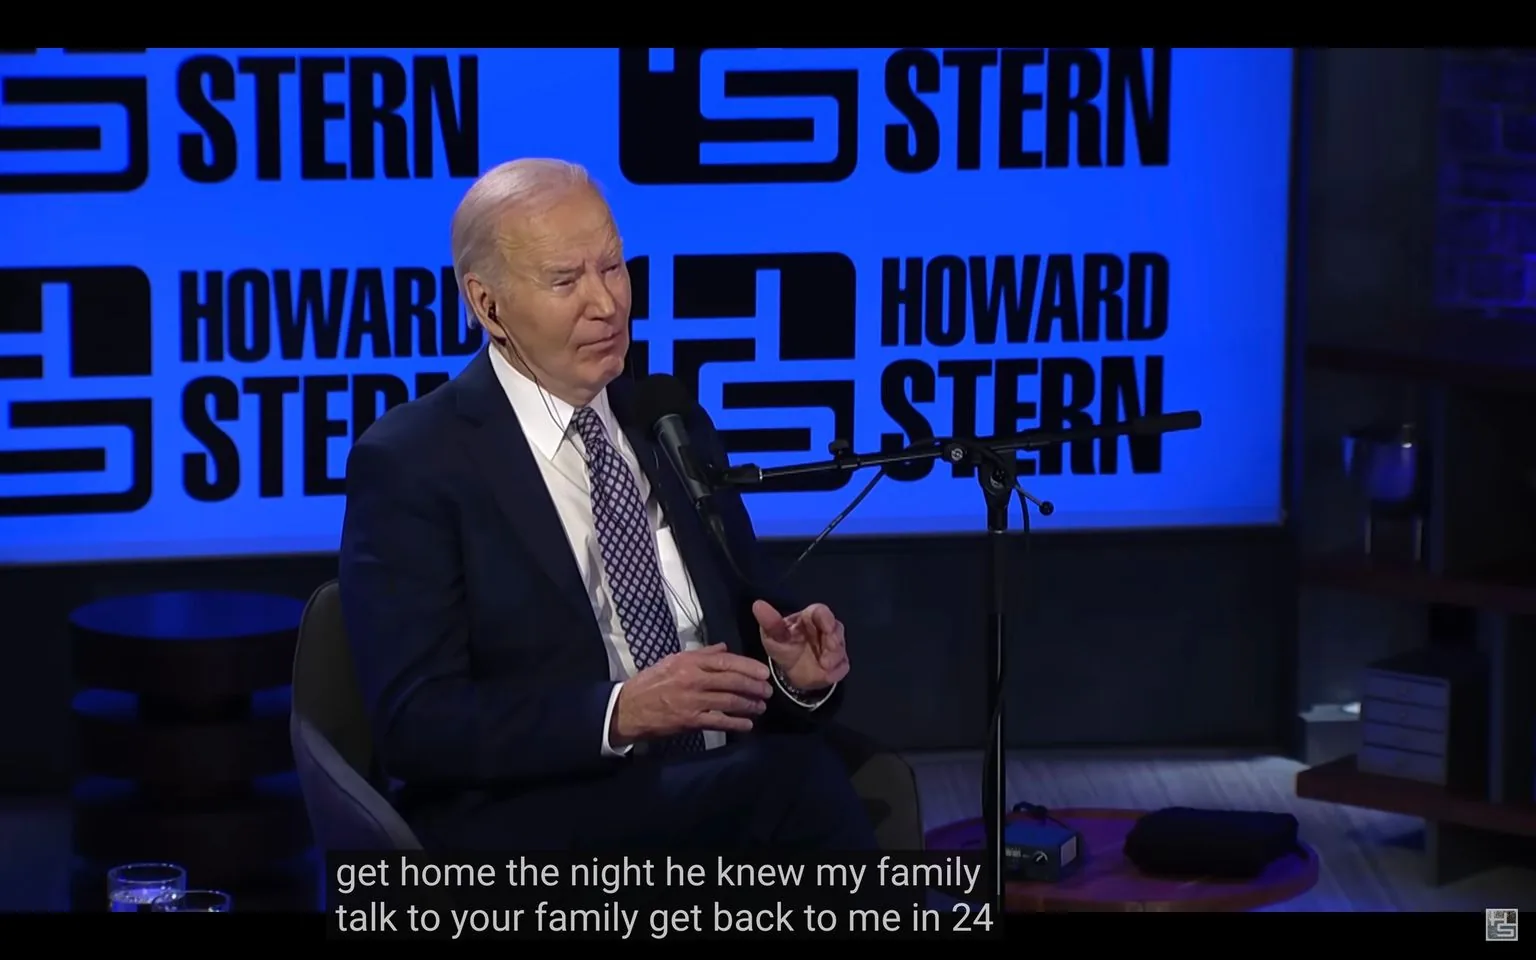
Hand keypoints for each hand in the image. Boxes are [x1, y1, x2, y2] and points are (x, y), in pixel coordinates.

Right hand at [610, 644, 772, 746]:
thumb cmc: (651, 682)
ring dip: (749, 705)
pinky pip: (719, 721)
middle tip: (768, 691)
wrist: (628, 708)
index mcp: (689, 662)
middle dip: (753, 686)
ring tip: (761, 707)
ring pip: (728, 701)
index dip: (747, 666)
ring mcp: (692, 701)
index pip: (724, 661)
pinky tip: (748, 725)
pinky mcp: (690, 721)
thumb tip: (724, 648)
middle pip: (731, 681)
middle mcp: (693, 679)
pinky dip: (736, 723)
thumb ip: (701, 654)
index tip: (763, 671)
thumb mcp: (673, 660)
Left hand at [752, 601, 849, 691]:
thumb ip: (770, 622)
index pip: (821, 612)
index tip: (826, 626)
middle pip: (836, 629)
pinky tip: (828, 673)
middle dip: (835, 638)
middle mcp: (825, 630)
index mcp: (809, 619)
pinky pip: (842, 665)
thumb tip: (758, 604)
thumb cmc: (782, 647)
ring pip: (841, 647)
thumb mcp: (773, 636)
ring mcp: (833, 647)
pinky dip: (837, 670)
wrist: (790, 673)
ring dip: (835, 655)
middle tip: (830, 646)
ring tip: (825, 664)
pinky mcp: (838, 664)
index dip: (826, 618)